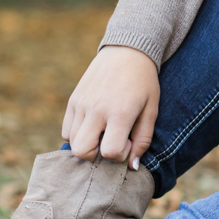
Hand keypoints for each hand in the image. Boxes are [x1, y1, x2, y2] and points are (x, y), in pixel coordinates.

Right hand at [63, 44, 159, 166]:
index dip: (119, 155)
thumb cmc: (144, 83)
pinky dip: (77, 134)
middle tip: (110, 141)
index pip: (109, 152)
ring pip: (71, 142)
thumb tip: (131, 167)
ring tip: (103, 131)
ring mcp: (81, 104)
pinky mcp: (73, 99)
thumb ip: (143, 140)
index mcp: (119, 113)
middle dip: (96, 156)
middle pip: (82, 152)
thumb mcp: (151, 110)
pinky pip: (66, 130)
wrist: (128, 51)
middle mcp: (96, 109)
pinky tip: (93, 125)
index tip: (127, 142)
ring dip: (87, 144)